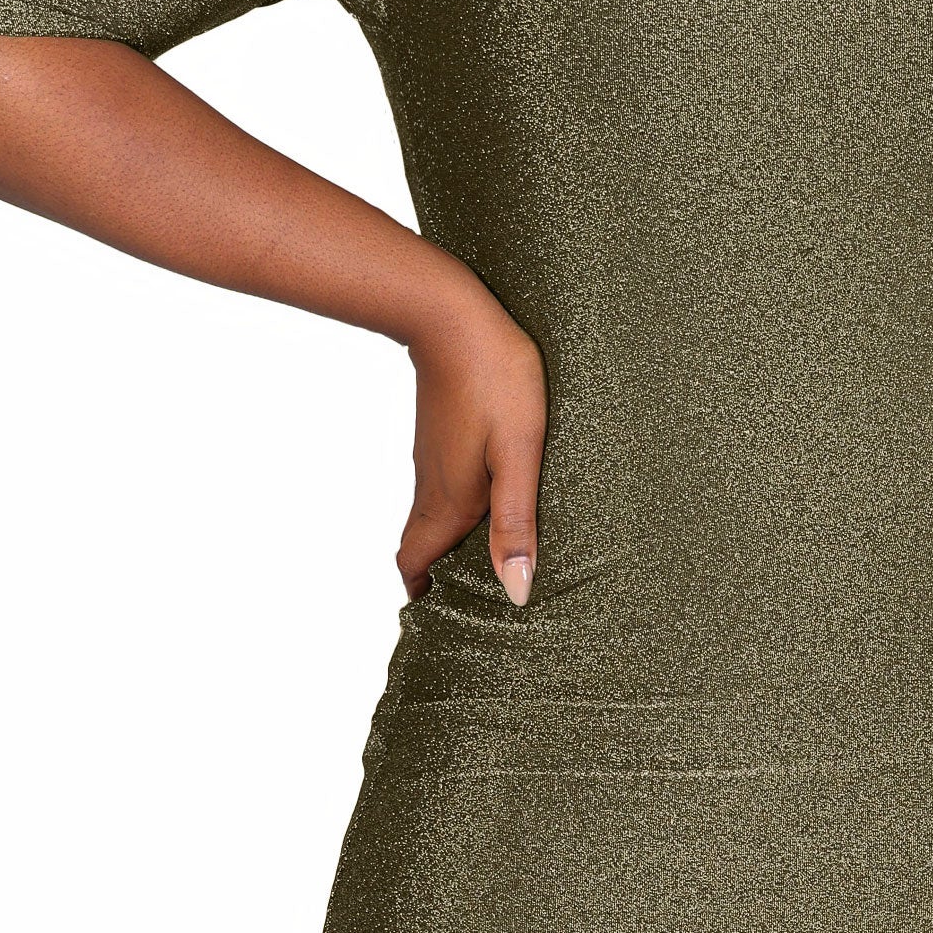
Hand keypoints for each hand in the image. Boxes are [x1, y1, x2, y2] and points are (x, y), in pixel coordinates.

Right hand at [398, 279, 547, 602]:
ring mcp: (432, 458)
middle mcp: (433, 485)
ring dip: (449, 542)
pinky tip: (490, 500)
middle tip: (467, 599)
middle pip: (420, 546)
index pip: (413, 566)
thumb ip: (516, 523)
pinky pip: (441, 485)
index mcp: (448, 501)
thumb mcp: (520, 455)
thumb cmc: (496, 381)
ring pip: (431, 515)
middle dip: (436, 577)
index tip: (436, 618)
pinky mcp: (440, 435)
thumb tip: (515, 592)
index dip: (419, 595)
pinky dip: (455, 508)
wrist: (452, 313)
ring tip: (486, 558)